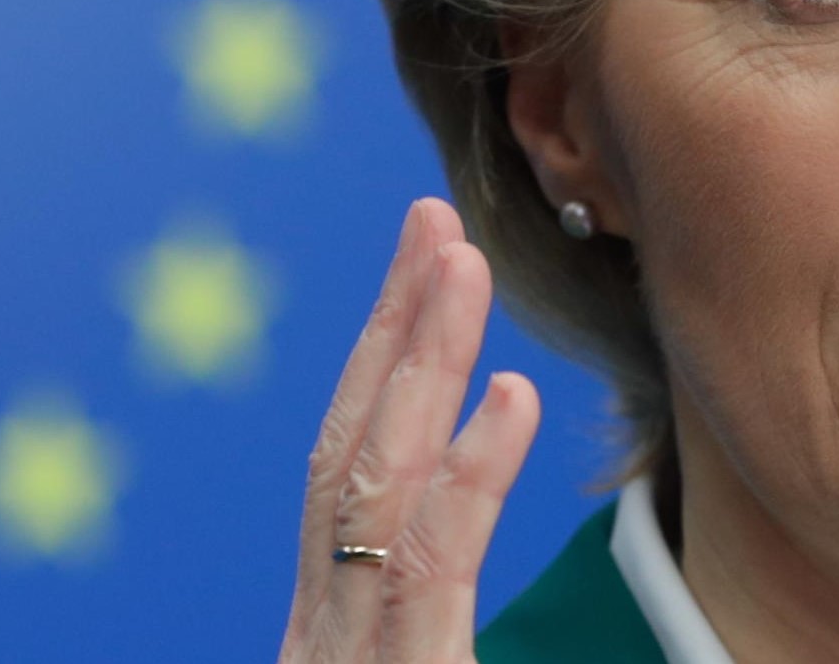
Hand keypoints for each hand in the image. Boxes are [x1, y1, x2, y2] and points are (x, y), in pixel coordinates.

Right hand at [282, 198, 544, 662]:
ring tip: (466, 264)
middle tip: (435, 218)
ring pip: (382, 487)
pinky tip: (511, 394)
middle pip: (353, 451)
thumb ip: (436, 646)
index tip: (428, 269)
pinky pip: (431, 572)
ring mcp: (349, 660)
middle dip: (393, 325)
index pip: (352, 474)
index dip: (383, 361)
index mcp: (335, 637)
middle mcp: (327, 636)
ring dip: (424, 362)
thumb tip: (479, 595)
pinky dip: (469, 478)